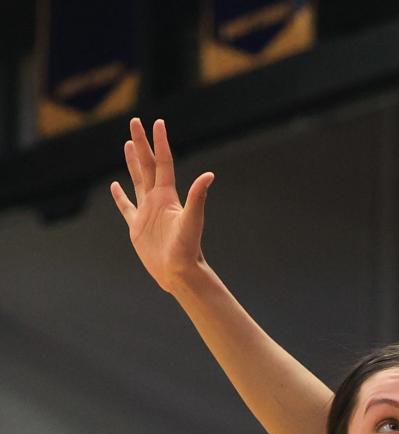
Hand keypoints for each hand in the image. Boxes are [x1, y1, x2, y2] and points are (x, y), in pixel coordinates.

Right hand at [110, 118, 213, 292]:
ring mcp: (146, 213)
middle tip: (134, 121)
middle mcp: (156, 200)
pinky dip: (120, 196)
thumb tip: (209, 175)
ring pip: (137, 181)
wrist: (179, 273)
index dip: (159, 142)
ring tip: (128, 144)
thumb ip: (198, 197)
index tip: (157, 123)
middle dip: (141, 144)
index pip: (163, 162)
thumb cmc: (188, 248)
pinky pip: (126, 207)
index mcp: (167, 196)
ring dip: (132, 162)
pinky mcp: (137, 227)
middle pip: (146, 165)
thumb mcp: (192, 220)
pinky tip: (114, 185)